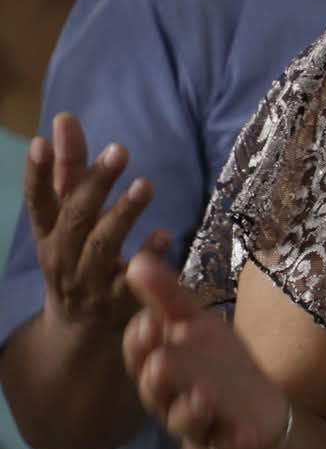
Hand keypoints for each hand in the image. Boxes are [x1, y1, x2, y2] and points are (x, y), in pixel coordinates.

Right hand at [25, 113, 170, 330]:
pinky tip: (165, 235)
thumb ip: (69, 171)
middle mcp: (62, 256)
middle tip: (119, 150)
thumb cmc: (74, 256)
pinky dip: (148, 256)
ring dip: (123, 214)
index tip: (41, 141)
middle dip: (95, 184)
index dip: (37, 174)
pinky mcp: (119, 302)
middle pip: (76, 219)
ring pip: (102, 246)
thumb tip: (63, 120)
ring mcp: (90, 281)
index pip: (37, 201)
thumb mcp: (65, 217)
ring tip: (144, 185)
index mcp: (47, 233)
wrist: (79, 328)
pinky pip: (134, 280)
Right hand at [122, 250, 288, 448]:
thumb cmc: (214, 362)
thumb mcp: (197, 323)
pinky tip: (243, 435)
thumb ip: (169, 296)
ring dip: (189, 408)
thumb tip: (137, 260)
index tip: (152, 321)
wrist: (252, 410)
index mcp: (159, 360)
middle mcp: (167, 394)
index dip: (143, 338)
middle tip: (161, 359)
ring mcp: (193, 420)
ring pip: (181, 419)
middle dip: (155, 374)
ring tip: (201, 394)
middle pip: (152, 387)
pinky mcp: (222, 440)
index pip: (140, 349)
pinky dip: (233, 439)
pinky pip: (224, 443)